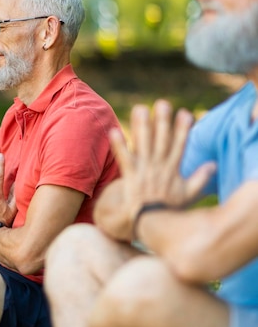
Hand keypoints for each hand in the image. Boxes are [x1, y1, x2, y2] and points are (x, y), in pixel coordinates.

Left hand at [109, 100, 214, 238]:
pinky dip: (119, 145)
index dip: (182, 129)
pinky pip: (124, 157)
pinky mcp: (130, 175)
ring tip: (139, 109)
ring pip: (143, 144)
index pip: (179, 145)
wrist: (149, 222)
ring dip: (141, 126)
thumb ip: (200, 179)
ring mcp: (144, 170)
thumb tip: (213, 165)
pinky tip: (113, 131)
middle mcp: (159, 166)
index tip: (185, 113)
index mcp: (172, 168)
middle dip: (162, 121)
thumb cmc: (167, 208)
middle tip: (162, 103)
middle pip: (161, 140)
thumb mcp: (187, 194)